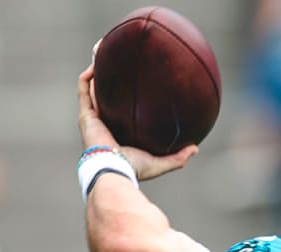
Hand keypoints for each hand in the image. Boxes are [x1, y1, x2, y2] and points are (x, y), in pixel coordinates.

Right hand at [77, 64, 198, 180]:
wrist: (115, 170)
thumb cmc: (134, 169)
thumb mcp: (160, 162)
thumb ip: (178, 157)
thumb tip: (195, 148)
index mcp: (117, 133)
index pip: (119, 112)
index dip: (123, 99)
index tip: (134, 85)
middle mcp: (103, 124)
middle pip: (104, 96)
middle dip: (108, 79)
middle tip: (119, 64)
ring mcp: (92, 119)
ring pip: (91, 89)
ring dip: (96, 71)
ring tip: (102, 54)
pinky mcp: (85, 115)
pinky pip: (84, 90)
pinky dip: (88, 77)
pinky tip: (96, 63)